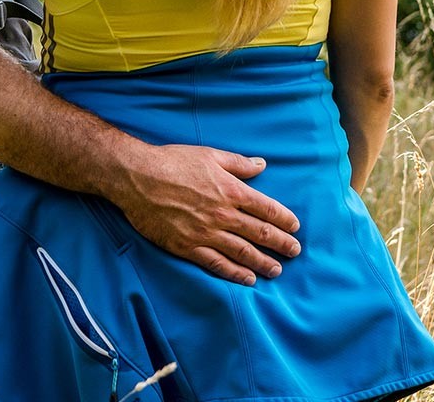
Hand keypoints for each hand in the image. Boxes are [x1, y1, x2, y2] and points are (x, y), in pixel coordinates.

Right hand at [111, 143, 302, 285]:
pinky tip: (248, 280)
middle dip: (281, 244)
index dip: (284, 219)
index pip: (267, 209)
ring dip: (263, 262)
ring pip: (243, 252)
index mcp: (231, 190)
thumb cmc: (173, 162)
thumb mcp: (210, 155)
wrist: (138, 178)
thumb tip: (262, 165)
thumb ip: (239, 163)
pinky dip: (235, 274)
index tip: (295, 227)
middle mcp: (223, 215)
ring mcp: (206, 233)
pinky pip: (217, 264)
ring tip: (277, 270)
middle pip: (260, 233)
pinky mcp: (188, 247)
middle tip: (294, 251)